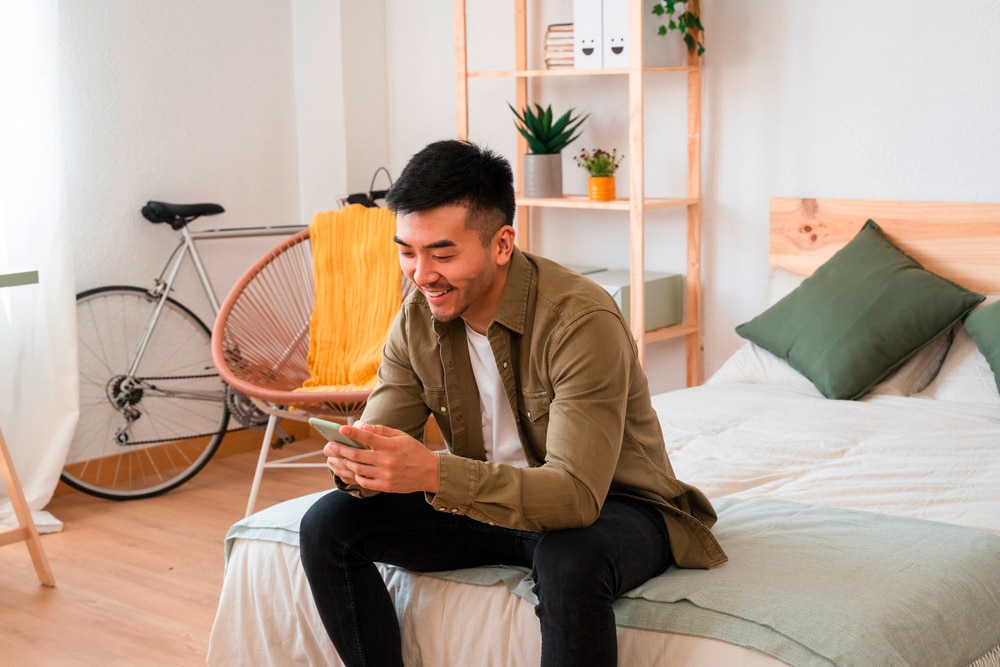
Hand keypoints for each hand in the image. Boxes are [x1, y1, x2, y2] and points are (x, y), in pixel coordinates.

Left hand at [324, 421, 439, 493]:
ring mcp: (385, 475)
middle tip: (329, 446)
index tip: (341, 429)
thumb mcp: (401, 436)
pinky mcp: (385, 486)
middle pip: (357, 455)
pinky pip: (364, 482)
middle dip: (340, 450)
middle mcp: (387, 461)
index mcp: (391, 446)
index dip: (353, 432)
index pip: (368, 438)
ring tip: (333, 459)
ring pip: (357, 469)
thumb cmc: (414, 451)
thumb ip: (381, 431)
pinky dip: (354, 476)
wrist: (430, 473)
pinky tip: (348, 471)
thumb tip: (362, 426)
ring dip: (342, 464)